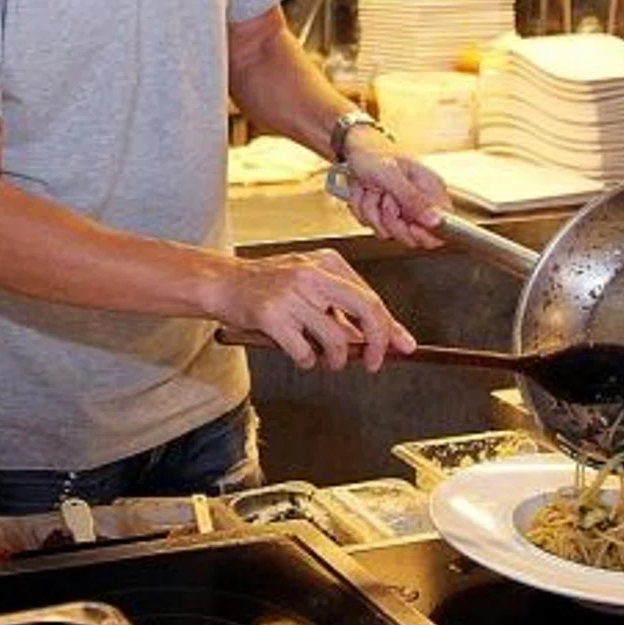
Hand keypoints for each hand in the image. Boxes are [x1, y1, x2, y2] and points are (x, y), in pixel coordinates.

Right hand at [211, 249, 415, 370]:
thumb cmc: (266, 285)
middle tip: (374, 362)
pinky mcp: (272, 315)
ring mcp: (292, 293)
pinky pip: (305, 352)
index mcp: (327, 262)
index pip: (371, 297)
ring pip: (336, 339)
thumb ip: (343, 308)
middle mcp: (312, 274)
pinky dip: (308, 361)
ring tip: (326, 360)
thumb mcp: (309, 284)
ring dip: (336, 360)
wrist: (222, 282)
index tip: (402, 346)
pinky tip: (301, 355)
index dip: (391, 327)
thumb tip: (381, 337)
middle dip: (377, 343)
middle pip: (366, 310)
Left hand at [341, 132, 448, 248]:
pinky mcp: (385, 213)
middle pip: (412, 236)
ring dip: (372, 211)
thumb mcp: (392, 176)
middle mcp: (419, 202)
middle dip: (389, 219)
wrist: (352, 148)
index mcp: (431, 189)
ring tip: (372, 190)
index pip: (442, 227)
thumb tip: (436, 220)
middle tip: (384, 197)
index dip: (424, 232)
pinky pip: (374, 226)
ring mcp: (401, 209)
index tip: (407, 221)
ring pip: (388, 232)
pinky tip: (366, 193)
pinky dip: (363, 211)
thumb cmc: (373, 153)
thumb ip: (414, 199)